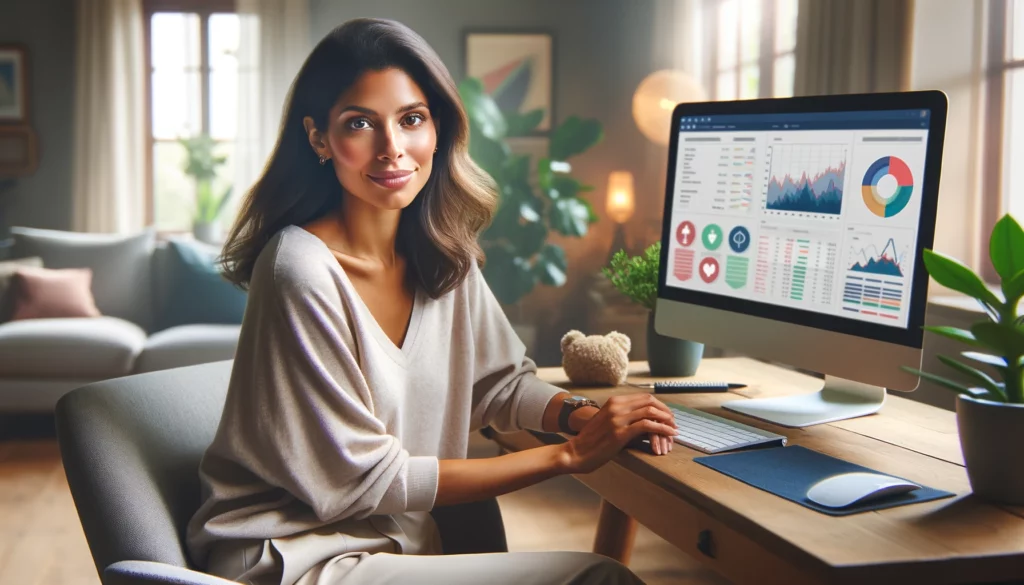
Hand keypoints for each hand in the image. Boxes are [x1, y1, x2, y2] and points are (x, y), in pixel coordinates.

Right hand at [560, 394, 677, 473]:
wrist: (576, 452)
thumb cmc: (591, 441)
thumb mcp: (606, 422)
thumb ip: (622, 417)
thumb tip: (643, 420)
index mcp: (613, 402)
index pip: (644, 397)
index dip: (659, 405)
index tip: (667, 415)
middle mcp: (616, 406)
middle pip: (650, 402)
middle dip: (665, 411)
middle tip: (673, 421)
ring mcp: (618, 418)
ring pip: (651, 412)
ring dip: (666, 420)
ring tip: (674, 429)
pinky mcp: (620, 432)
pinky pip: (648, 426)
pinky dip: (662, 429)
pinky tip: (669, 434)